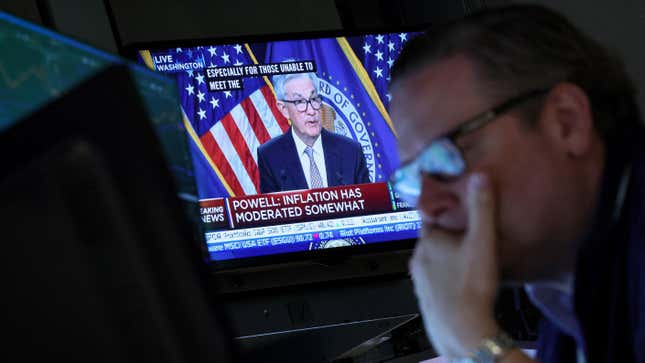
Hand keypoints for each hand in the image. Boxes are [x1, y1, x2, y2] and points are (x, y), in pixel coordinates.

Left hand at [409, 173, 499, 357]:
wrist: (462, 331)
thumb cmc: (472, 286)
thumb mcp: (482, 242)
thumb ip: (482, 209)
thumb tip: (480, 175)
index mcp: (428, 240)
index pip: (431, 216)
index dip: (445, 210)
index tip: (456, 206)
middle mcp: (417, 258)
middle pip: (433, 238)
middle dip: (448, 234)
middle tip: (470, 234)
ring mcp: (418, 280)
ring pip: (433, 259)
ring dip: (447, 256)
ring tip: (468, 259)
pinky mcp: (424, 297)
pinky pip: (434, 279)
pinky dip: (445, 276)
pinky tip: (461, 282)